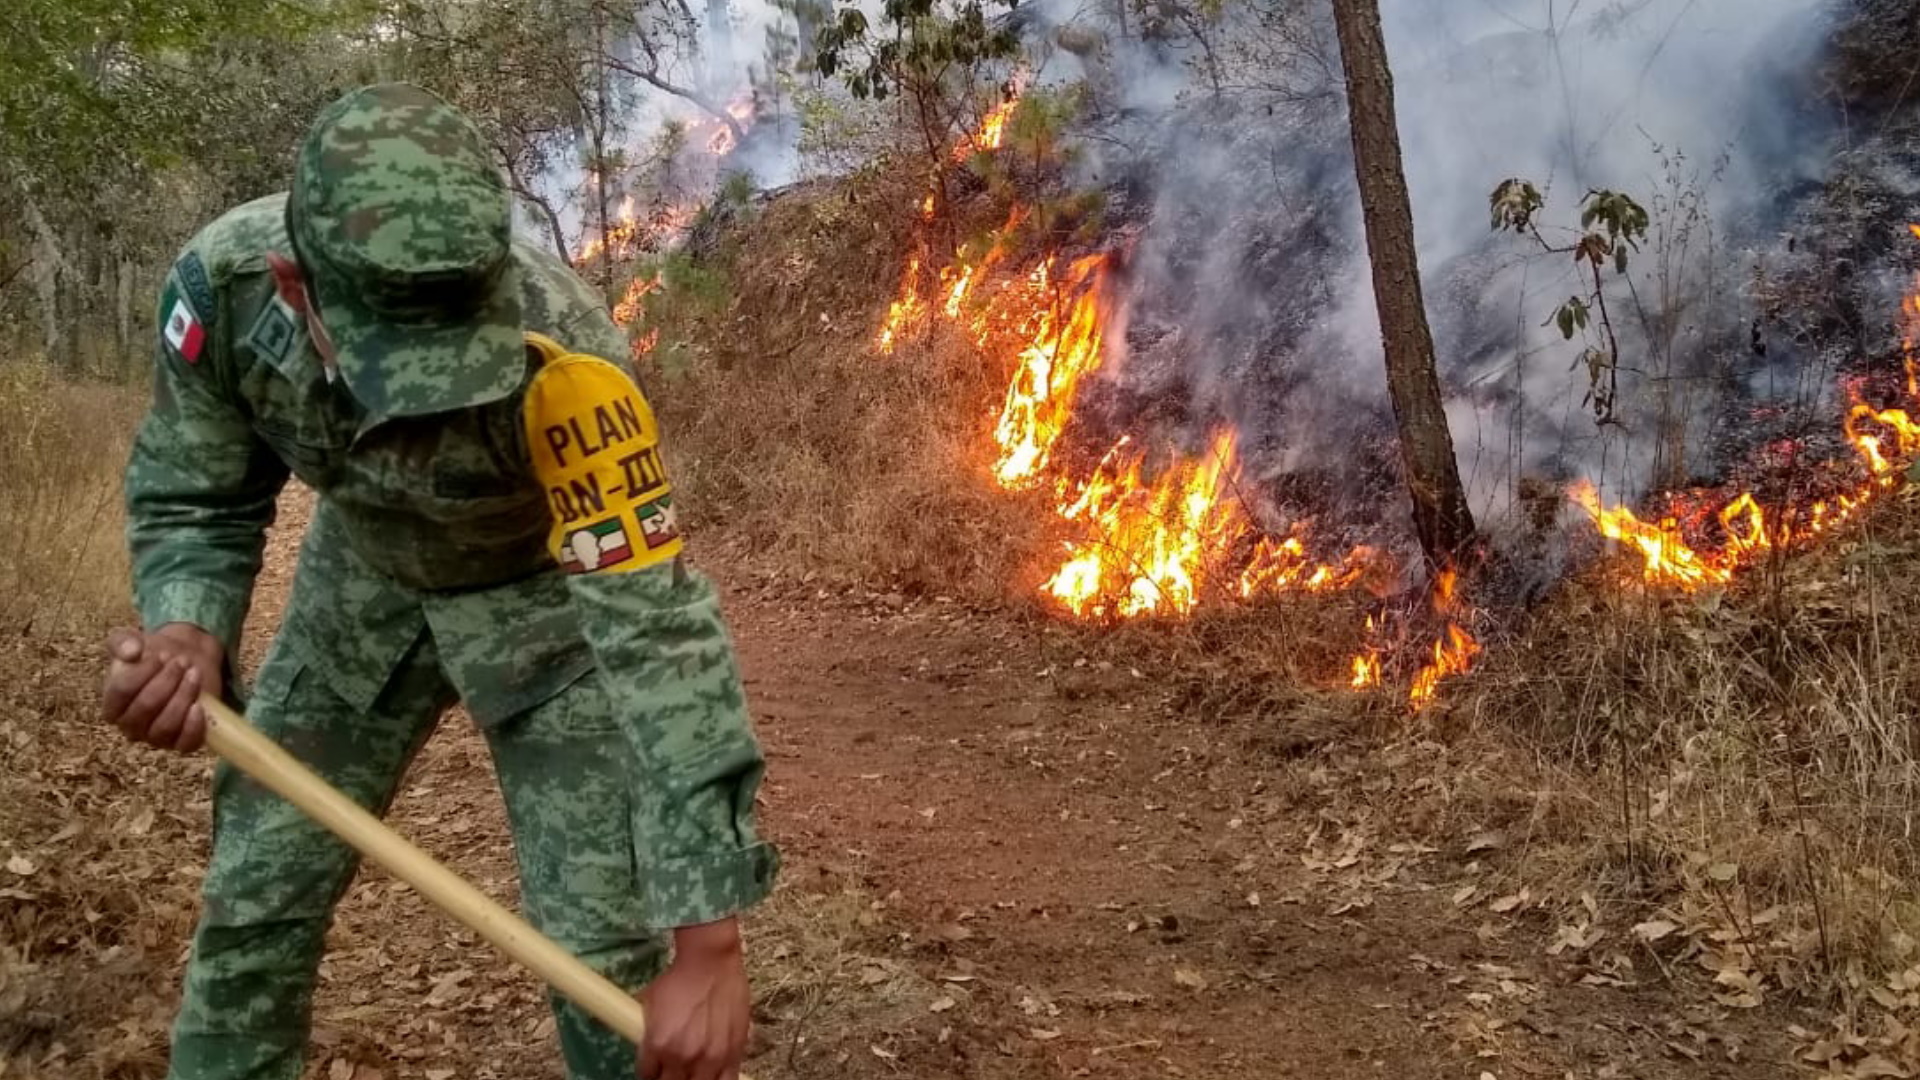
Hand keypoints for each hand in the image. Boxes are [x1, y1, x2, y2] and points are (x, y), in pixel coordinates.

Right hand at [102, 623, 224, 752]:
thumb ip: (123, 642)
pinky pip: (185, 744)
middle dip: (168, 681)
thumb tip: (132, 651)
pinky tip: (199, 706)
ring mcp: (155, 737)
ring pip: (165, 726)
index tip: (162, 654)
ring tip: (194, 674)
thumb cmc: (154, 655)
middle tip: (182, 662)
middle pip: (146, 707)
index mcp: (112, 704)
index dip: (143, 672)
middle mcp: (130, 726)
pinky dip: (193, 727)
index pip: (122, 691)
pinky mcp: (181, 742)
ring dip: (183, 696)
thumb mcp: (133, 641)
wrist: (187, 661)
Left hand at [639, 919, 750, 1079]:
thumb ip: (649, 1036)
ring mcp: (711, 1058)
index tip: (654, 1071)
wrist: (710, 961)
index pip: (647, 1077)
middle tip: (671, 1070)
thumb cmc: (678, 978)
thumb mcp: (649, 1006)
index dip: (650, 1074)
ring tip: (691, 1073)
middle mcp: (683, 1057)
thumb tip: (650, 1052)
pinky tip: (710, 1074)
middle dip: (669, 1078)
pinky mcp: (734, 1053)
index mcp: (658, 1045)